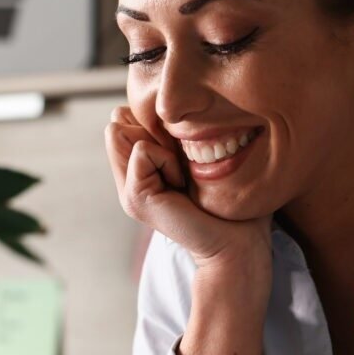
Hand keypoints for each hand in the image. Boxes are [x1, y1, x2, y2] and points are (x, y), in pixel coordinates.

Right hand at [104, 105, 272, 272]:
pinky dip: (166, 159)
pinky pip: (142, 150)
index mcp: (141, 168)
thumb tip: (133, 114)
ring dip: (160, 145)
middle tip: (181, 162)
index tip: (184, 150)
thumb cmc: (227, 197)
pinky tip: (180, 184)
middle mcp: (128, 179)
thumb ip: (167, 135)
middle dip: (152, 129)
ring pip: (123, 132)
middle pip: (118, 122)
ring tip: (181, 174)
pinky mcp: (134, 197)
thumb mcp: (192, 153)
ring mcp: (127, 190)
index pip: (125, 115)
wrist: (236, 240)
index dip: (154, 120)